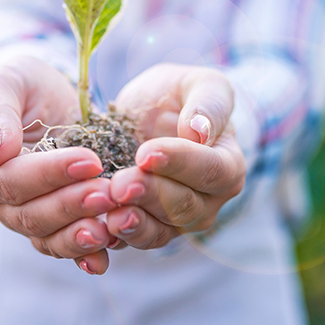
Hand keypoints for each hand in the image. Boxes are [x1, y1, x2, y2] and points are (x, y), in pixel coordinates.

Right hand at [0, 55, 119, 273]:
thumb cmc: (20, 85)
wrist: (45, 97)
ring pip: (48, 237)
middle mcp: (0, 199)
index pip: (10, 181)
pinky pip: (66, 246)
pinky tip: (106, 256)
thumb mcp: (4, 83)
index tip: (88, 160)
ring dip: (80, 236)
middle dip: (71, 206)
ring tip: (110, 228)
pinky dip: (85, 255)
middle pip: (30, 215)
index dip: (48, 174)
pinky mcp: (57, 222)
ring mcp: (28, 214)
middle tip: (109, 193)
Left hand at [103, 64, 244, 248]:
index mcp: (227, 165)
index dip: (179, 164)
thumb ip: (208, 103)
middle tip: (120, 184)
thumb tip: (200, 131)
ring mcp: (178, 221)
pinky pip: (135, 240)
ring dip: (133, 223)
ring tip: (110, 214)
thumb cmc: (178, 95)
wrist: (145, 115)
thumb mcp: (197, 84)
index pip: (210, 171)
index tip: (146, 153)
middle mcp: (208, 201)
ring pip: (159, 230)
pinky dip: (117, 237)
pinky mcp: (148, 229)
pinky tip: (98, 226)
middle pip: (183, 207)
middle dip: (149, 195)